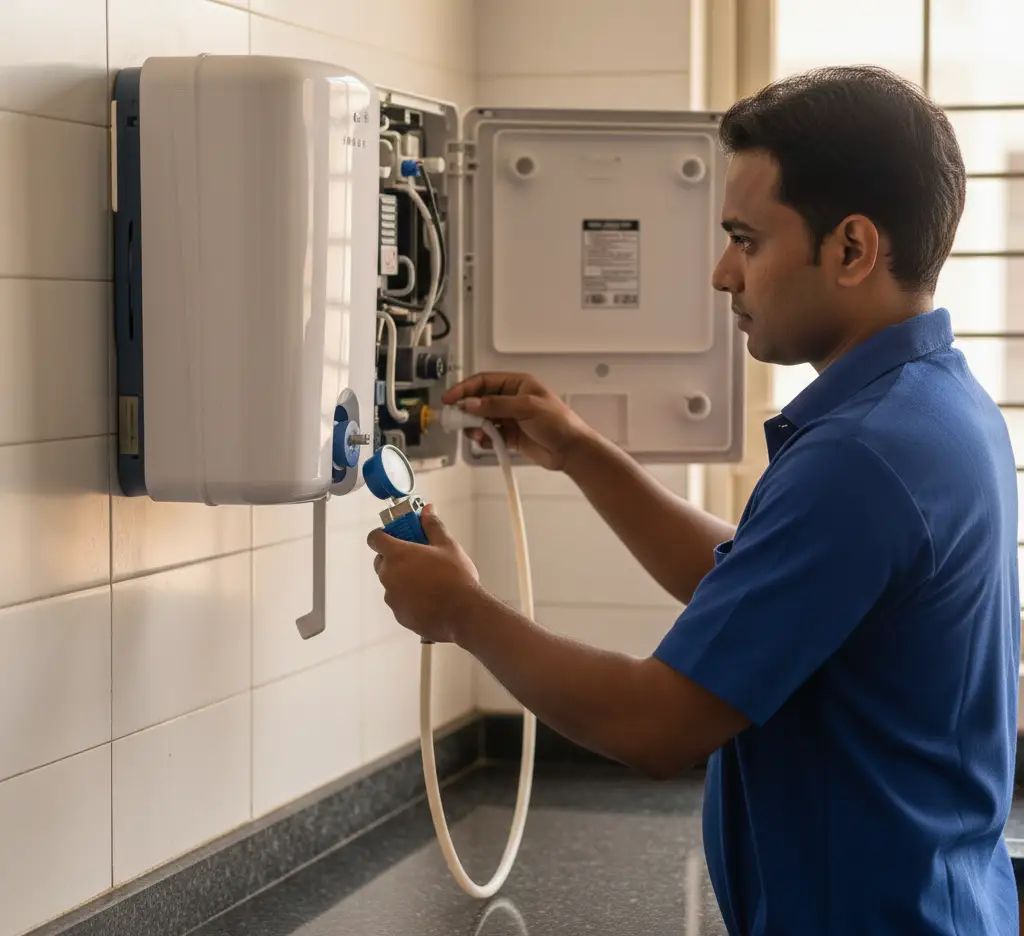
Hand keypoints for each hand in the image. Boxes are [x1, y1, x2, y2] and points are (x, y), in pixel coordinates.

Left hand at [366, 504, 480, 642]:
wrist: (463, 613)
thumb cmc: (455, 580)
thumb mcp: (447, 545)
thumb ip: (432, 526)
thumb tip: (427, 511)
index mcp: (397, 554)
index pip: (375, 538)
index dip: (383, 534)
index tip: (395, 535)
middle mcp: (389, 575)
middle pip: (381, 560)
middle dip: (395, 557)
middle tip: (416, 556)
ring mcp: (392, 597)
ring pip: (391, 582)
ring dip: (402, 578)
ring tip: (427, 579)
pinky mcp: (399, 614)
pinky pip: (398, 600)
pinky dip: (408, 597)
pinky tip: (428, 596)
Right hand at [442, 372, 592, 471]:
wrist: (571, 451)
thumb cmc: (557, 423)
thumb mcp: (527, 408)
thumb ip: (496, 405)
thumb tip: (470, 403)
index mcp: (517, 384)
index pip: (484, 381)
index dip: (465, 388)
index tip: (450, 399)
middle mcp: (511, 399)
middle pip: (480, 400)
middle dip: (467, 409)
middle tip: (455, 419)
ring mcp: (510, 418)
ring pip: (482, 419)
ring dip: (474, 426)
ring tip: (475, 434)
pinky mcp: (510, 436)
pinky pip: (489, 434)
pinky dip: (483, 438)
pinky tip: (485, 442)